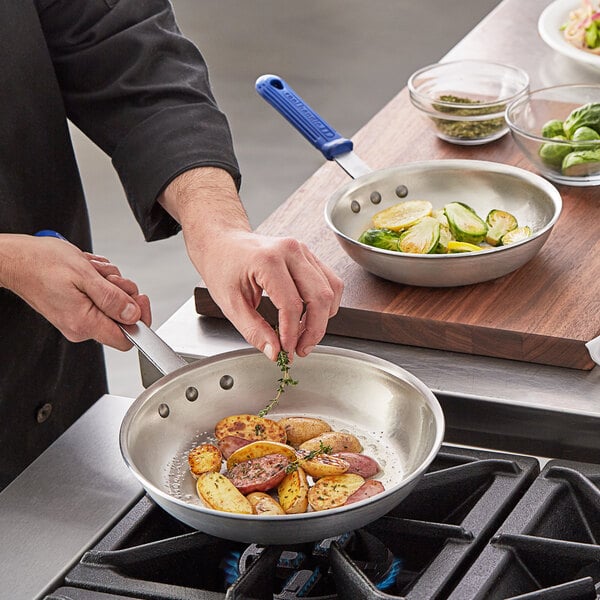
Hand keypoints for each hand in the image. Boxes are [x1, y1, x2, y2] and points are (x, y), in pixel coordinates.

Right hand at [0, 234, 150, 349]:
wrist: (17, 259)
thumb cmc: (42, 263)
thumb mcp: (85, 275)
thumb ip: (112, 299)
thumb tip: (133, 314)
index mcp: (85, 324)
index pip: (127, 339)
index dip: (140, 319)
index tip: (140, 299)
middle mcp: (81, 327)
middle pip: (122, 318)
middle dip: (122, 292)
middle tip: (107, 277)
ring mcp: (78, 318)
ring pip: (112, 303)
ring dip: (109, 283)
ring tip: (91, 272)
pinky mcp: (76, 309)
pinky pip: (100, 297)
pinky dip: (99, 281)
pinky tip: (86, 272)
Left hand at [159, 167, 342, 359]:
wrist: (222, 242)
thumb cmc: (223, 267)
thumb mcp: (231, 304)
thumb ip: (253, 330)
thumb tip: (274, 352)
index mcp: (267, 260)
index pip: (291, 305)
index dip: (292, 333)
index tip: (286, 351)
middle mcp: (290, 251)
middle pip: (320, 297)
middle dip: (314, 330)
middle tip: (301, 349)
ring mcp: (303, 251)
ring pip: (331, 289)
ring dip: (323, 318)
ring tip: (305, 335)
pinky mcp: (309, 256)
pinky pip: (330, 281)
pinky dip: (325, 303)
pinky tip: (310, 317)